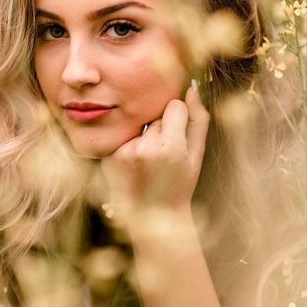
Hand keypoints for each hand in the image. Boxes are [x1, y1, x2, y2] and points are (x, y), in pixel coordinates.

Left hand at [101, 80, 209, 231]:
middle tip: (162, 156)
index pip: (175, 106)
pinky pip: (122, 134)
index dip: (179, 120)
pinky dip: (128, 143)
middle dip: (160, 128)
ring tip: (147, 161)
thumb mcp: (197, 155)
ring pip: (138, 123)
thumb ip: (199, 119)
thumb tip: (192, 86)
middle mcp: (143, 148)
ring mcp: (122, 153)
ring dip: (143, 134)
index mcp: (169, 148)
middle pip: (154, 114)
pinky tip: (133, 163)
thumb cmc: (179, 185)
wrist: (152, 220)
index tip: (178, 140)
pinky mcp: (108, 156)